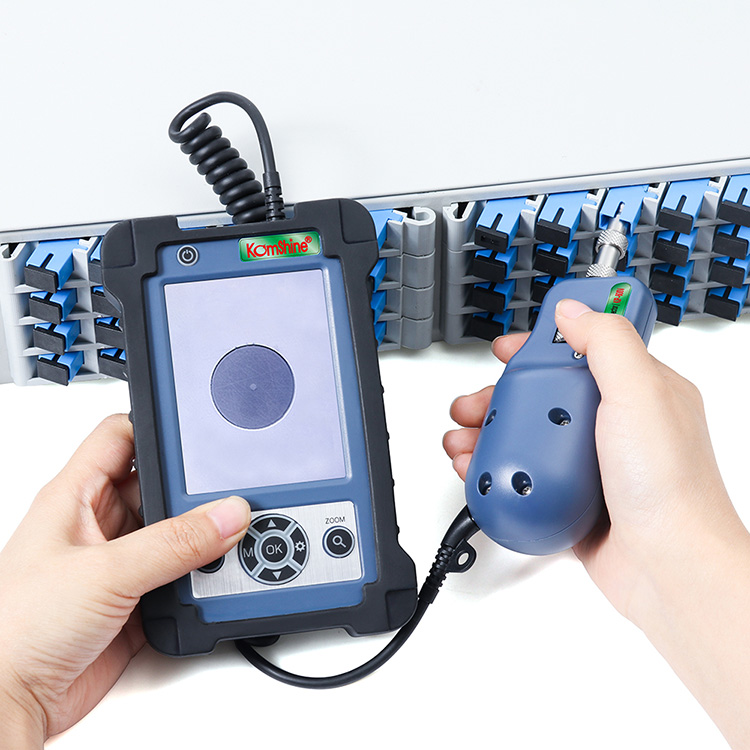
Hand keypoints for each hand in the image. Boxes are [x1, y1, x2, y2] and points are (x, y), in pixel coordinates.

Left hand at [0, 414, 250, 745]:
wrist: (9, 703)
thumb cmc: (14, 630)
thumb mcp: (105, 573)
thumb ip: (173, 543)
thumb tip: (225, 514)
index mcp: (74, 497)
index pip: (121, 436)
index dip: (158, 426)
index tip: (199, 431)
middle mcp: (97, 525)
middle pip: (158, 485)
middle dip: (192, 490)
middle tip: (225, 496)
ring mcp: (117, 563)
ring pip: (173, 532)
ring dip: (200, 537)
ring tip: (228, 535)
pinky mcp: (135, 600)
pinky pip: (180, 574)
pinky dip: (201, 576)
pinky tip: (215, 574)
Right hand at [444, 299, 749, 746]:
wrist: (669, 569)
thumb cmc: (673, 489)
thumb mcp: (640, 394)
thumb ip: (606, 343)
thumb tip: (573, 310)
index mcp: (636, 389)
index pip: (582, 347)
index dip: (540, 342)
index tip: (509, 349)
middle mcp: (611, 423)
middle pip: (541, 392)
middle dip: (497, 395)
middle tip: (474, 403)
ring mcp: (588, 461)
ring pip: (527, 434)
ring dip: (487, 432)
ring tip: (464, 439)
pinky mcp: (570, 495)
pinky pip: (524, 473)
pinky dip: (496, 470)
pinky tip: (480, 472)